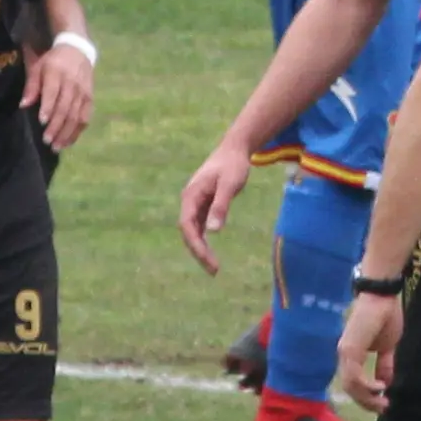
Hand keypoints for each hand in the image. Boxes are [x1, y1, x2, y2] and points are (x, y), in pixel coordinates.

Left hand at [27, 38, 96, 153]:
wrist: (78, 50)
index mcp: (57, 73)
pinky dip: (77, 131)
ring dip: (66, 133)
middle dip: (56, 126)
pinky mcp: (90, 99)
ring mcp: (83, 92)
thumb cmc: (53, 60)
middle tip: (46, 140)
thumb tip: (23, 105)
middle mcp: (72, 84)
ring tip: (56, 147)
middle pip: (65, 108)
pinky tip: (68, 142)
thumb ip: (31, 86)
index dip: (48, 108)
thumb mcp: (38, 67)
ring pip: (76, 116)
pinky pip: (85, 118)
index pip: (53, 92)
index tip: (41, 122)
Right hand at [175, 137, 254, 270]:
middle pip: (188, 232)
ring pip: (193, 231)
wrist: (234, 150)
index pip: (187, 226)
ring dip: (200, 249)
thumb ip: (221, 206)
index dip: (195, 245)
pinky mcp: (202, 204)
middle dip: (198, 252)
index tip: (207, 260)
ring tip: (213, 268)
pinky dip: (203, 240)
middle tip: (214, 270)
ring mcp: (194, 203)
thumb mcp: (230, 185)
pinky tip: (210, 253)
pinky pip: (199, 226)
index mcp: (191, 195)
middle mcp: (189, 200)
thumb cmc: (233, 165)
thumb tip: (213, 231)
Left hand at [340, 286, 404, 414]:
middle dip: (367, 402)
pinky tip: (380, 387)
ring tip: (383, 401)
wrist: (382, 296)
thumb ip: (385, 364)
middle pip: (350, 388)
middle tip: (383, 408)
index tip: (383, 403)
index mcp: (351, 355)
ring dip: (367, 397)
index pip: (354, 383)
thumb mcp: (387, 347)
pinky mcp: (349, 348)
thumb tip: (386, 383)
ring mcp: (345, 352)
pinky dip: (366, 386)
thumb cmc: (385, 316)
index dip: (366, 397)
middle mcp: (344, 355)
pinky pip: (354, 375)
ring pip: (350, 385)